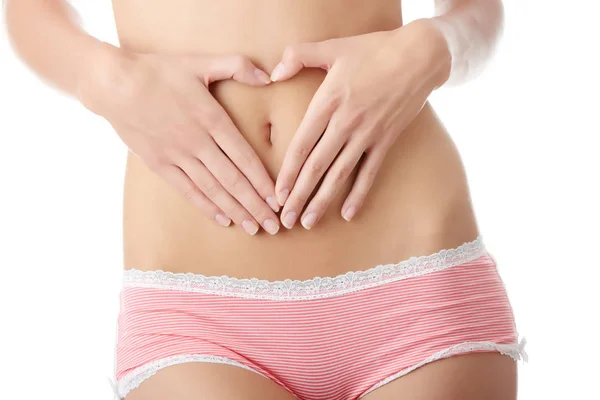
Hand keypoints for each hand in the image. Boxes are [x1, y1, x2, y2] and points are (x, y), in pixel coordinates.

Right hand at [78, 46, 280, 234]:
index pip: (245, 157)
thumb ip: (236, 66)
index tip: (277, 199)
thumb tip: (268, 75)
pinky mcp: (159, 164)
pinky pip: (187, 190)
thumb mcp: (200, 63)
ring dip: (236, 210)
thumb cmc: (158, 72)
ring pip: (213, 190)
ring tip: (254, 228)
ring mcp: (178, 155)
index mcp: (212, 119)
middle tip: (273, 225)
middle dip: (256, 205)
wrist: (112, 84)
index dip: (263, 181)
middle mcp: (198, 142)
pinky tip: (223, 219)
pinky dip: (206, 206)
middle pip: (233, 180)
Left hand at [271, 19, 450, 229]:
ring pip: (340, 175)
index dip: (287, 172)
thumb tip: (273, 73)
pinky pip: (369, 173)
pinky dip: (358, 194)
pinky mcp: (386, 140)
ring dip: (322, 201)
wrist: (420, 55)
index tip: (277, 194)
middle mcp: (345, 123)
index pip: (301, 145)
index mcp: (328, 101)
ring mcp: (367, 134)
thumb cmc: (374, 49)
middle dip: (299, 196)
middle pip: (316, 167)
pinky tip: (348, 215)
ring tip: (308, 222)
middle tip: (286, 220)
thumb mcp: (333, 47)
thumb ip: (298, 56)